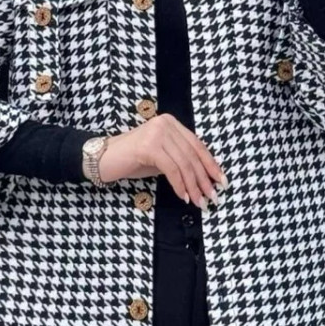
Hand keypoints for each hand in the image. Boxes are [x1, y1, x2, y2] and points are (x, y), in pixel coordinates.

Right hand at [97, 114, 228, 209]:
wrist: (103, 159)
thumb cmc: (132, 160)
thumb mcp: (162, 158)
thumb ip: (181, 160)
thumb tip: (206, 177)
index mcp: (171, 123)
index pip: (197, 145)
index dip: (211, 164)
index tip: (221, 181)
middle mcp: (165, 124)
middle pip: (192, 155)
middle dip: (204, 179)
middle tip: (212, 197)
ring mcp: (156, 133)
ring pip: (184, 163)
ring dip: (194, 186)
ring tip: (199, 201)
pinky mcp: (148, 146)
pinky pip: (171, 169)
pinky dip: (179, 185)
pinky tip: (183, 197)